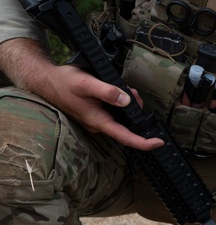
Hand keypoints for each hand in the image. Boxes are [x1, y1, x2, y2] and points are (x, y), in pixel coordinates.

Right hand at [0, 39, 162, 150]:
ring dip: (130, 106)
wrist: (46, 81)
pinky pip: (115, 113)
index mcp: (98, 121)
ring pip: (122, 118)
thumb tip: (126, 100)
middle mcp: (98, 124)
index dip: (144, 142)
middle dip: (137, 112)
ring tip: (128, 90)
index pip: (125, 136)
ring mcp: (96, 120)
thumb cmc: (64, 82)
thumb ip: (107, 91)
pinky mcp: (96, 114)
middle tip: (135, 93)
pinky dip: (122, 104)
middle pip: (127, 126)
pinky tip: (120, 92)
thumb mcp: (87, 83)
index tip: (159, 143)